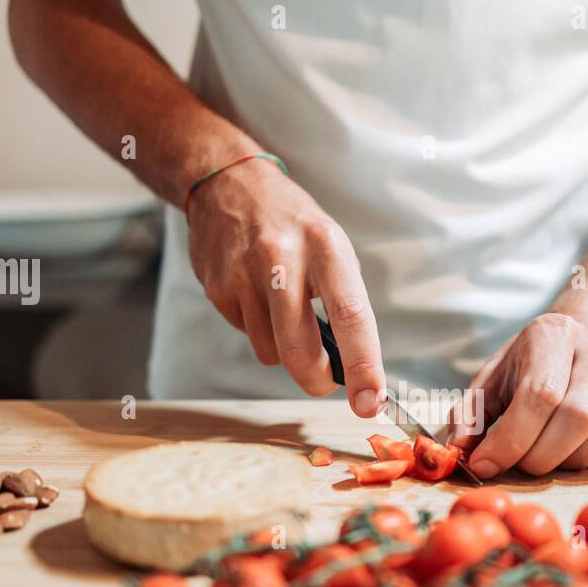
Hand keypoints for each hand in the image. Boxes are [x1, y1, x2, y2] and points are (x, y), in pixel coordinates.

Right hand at [186, 159, 384, 416]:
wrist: (228, 184)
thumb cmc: (293, 224)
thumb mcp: (332, 247)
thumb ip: (342, 301)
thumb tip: (352, 368)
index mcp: (325, 247)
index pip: (351, 317)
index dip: (363, 366)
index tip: (370, 402)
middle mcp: (283, 259)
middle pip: (299, 348)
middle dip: (315, 380)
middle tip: (325, 383)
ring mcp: (244, 274)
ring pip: (270, 351)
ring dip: (283, 349)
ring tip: (283, 309)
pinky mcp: (217, 288)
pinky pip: (246, 334)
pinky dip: (257, 329)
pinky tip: (256, 296)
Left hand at [450, 313, 587, 477]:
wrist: (579, 349)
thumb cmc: (529, 371)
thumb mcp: (492, 382)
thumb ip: (471, 414)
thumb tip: (460, 449)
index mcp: (554, 333)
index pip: (539, 394)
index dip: (510, 440)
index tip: (485, 465)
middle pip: (577, 417)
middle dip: (539, 456)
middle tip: (520, 464)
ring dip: (571, 461)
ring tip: (551, 455)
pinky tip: (586, 451)